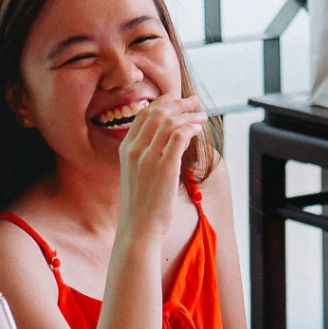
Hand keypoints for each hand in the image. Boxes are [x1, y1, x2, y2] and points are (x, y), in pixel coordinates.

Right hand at [116, 95, 205, 241]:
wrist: (138, 230)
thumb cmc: (141, 207)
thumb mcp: (137, 175)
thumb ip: (148, 156)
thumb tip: (172, 141)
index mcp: (125, 150)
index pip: (143, 115)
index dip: (161, 102)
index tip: (176, 98)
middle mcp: (134, 150)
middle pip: (157, 113)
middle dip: (178, 103)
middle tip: (194, 101)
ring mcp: (148, 159)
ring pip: (170, 122)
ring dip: (189, 115)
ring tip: (202, 116)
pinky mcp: (164, 168)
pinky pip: (179, 137)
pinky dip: (191, 128)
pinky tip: (199, 130)